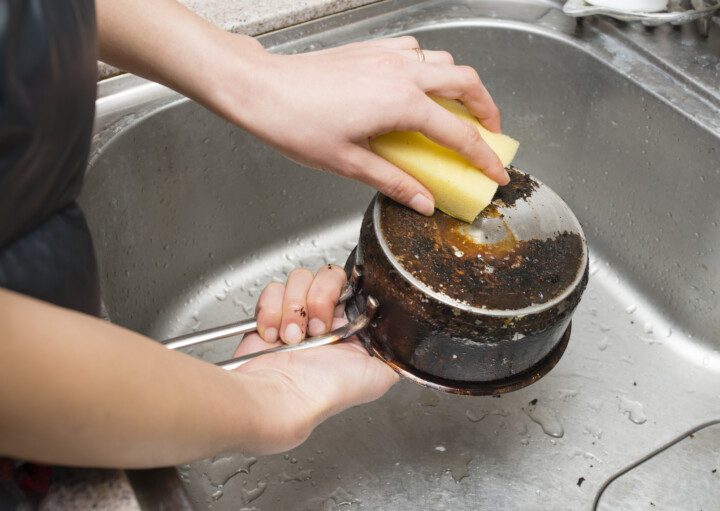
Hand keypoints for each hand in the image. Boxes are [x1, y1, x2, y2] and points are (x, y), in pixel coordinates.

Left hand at [215, 35, 507, 215]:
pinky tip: (418, 86)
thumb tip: (423, 202)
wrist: (262, 88)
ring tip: (459, 110)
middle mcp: (402, 73)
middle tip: (490, 134)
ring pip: (444, 61)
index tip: (496, 172)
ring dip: (460, 85)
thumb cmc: (296, 124)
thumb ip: (393, 182)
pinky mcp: (372, 50)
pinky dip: (429, 67)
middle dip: (487, 108)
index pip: (458, 134)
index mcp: (401, 104)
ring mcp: (387, 56)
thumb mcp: (348, 163)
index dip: (483, 157)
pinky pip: (416, 51)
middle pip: (466, 83)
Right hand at [231, 266, 397, 452]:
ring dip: (294, 308)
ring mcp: (297, 314)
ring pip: (299, 278)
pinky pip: (272, 290)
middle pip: (327, 275)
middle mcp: (325, 317)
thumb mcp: (380, 376)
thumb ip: (396, 352)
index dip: (346, 291)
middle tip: (316, 329)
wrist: (284, 398)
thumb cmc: (326, 391)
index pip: (355, 285)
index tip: (340, 310)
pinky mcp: (270, 314)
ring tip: (292, 338)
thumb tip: (407, 340)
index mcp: (351, 326)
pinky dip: (271, 311)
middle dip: (320, 299)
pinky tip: (273, 336)